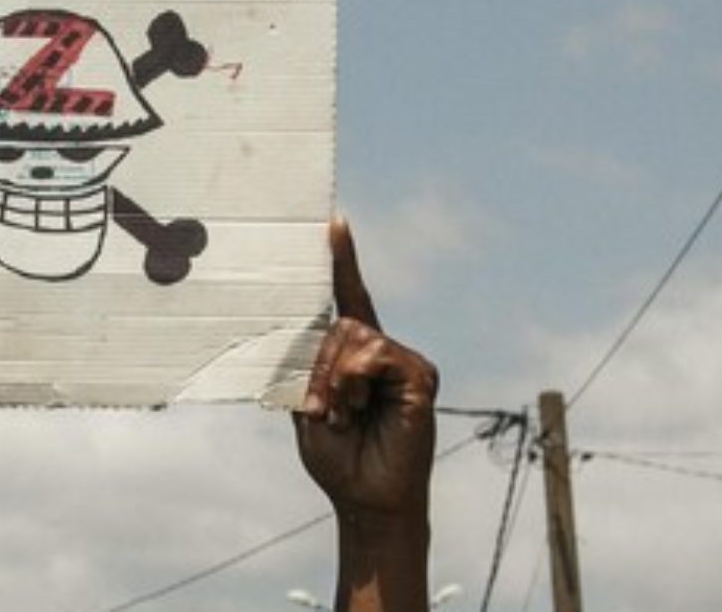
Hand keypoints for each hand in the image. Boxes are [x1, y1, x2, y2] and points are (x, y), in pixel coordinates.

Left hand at [295, 217, 438, 523]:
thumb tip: (301, 329)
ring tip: (343, 414)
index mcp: (352, 354)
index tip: (333, 223)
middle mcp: (382, 350)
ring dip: (334, 377)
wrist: (365, 497)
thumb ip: (303, 363)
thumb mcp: (305, 402)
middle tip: (321, 407)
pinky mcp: (420, 374)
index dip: (342, 260)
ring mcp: (404, 360)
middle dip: (317, 365)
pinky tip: (360, 408)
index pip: (347, 297)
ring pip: (354, 335)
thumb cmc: (337, 455)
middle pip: (338, 323)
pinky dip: (355, 379)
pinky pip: (375, 353)